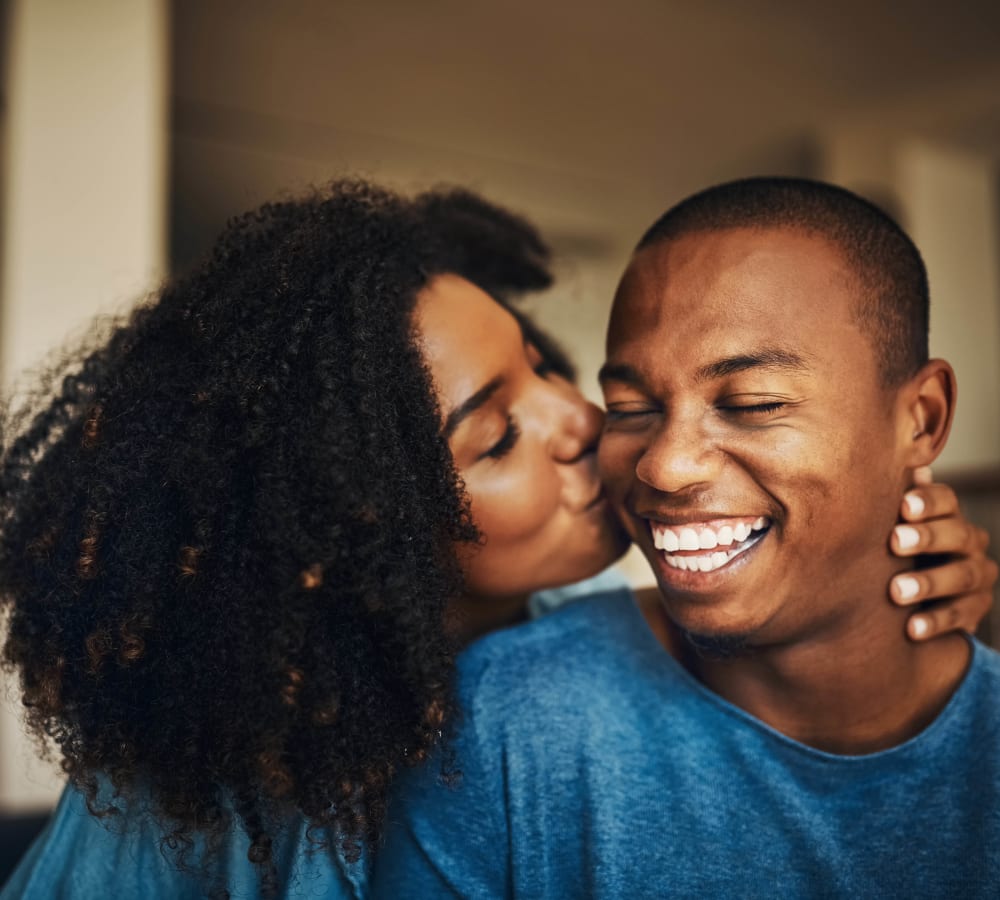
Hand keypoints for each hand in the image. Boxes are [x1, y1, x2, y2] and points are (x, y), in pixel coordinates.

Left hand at [890, 466, 997, 640]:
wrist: (910, 594)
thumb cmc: (891, 548)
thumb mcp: (889, 524)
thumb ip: (888, 498)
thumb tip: (889, 464)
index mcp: (947, 515)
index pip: (947, 500)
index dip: (928, 501)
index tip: (903, 507)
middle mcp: (969, 541)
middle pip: (958, 534)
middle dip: (927, 538)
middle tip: (895, 542)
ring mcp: (976, 575)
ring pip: (963, 576)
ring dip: (929, 582)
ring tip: (897, 591)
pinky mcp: (975, 609)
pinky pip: (963, 615)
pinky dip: (937, 621)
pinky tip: (912, 628)